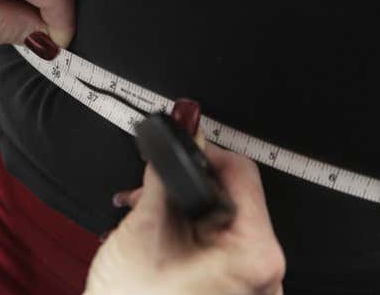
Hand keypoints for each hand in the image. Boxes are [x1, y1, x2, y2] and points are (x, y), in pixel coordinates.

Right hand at [85, 138, 285, 294]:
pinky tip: (157, 234)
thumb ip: (163, 175)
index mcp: (255, 256)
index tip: (178, 149)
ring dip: (180, 210)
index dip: (204, 154)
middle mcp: (263, 274)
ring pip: (221, 222)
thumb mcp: (143, 229)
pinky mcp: (232, 291)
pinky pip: (218, 247)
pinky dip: (188, 234)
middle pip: (231, 199)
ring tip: (143, 214)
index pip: (243, 175)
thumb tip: (180, 129)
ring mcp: (249, 287)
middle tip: (149, 191)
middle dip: (184, 187)